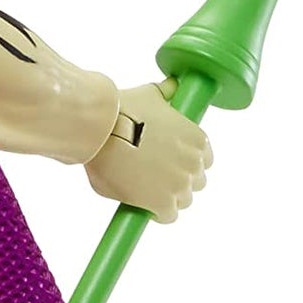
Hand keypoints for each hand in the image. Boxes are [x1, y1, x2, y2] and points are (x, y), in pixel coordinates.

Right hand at [83, 78, 211, 221]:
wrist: (99, 129)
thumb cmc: (120, 110)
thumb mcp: (151, 96)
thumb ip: (167, 94)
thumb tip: (173, 86)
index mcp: (197, 139)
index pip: (204, 160)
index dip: (185, 163)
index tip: (169, 164)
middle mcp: (194, 163)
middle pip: (195, 182)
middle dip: (177, 181)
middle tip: (154, 178)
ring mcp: (180, 185)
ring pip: (182, 200)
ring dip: (168, 198)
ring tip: (146, 192)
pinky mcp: (162, 203)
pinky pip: (168, 216)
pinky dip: (158, 214)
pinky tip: (144, 207)